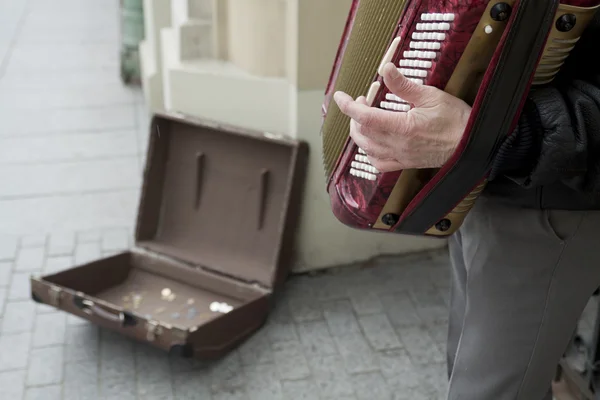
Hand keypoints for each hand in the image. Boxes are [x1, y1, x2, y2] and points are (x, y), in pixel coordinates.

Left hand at [333, 62, 471, 171]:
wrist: (472, 145)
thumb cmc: (456, 119)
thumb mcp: (430, 95)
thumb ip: (404, 85)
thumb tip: (385, 69)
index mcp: (402, 127)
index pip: (365, 117)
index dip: (348, 106)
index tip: (339, 96)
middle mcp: (397, 145)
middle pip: (362, 133)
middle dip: (354, 116)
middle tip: (361, 101)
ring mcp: (400, 157)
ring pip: (367, 149)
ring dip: (360, 133)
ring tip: (365, 118)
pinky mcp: (405, 164)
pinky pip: (379, 163)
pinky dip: (369, 153)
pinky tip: (372, 143)